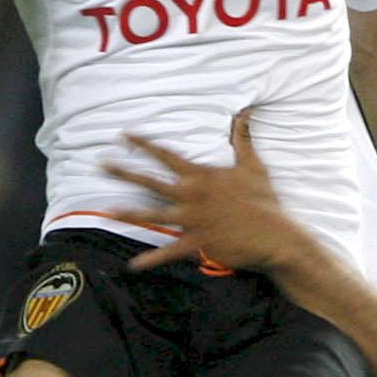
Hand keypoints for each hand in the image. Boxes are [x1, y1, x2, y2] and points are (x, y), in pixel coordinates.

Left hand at [105, 113, 300, 273]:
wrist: (274, 235)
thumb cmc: (264, 200)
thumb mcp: (253, 165)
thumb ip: (243, 138)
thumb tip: (245, 111)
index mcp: (202, 176)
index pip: (167, 155)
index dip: (144, 144)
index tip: (124, 136)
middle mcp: (191, 195)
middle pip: (150, 181)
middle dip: (124, 172)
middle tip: (101, 165)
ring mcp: (192, 219)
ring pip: (152, 215)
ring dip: (128, 213)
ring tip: (107, 211)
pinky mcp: (197, 242)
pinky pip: (169, 252)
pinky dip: (151, 260)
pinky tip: (134, 265)